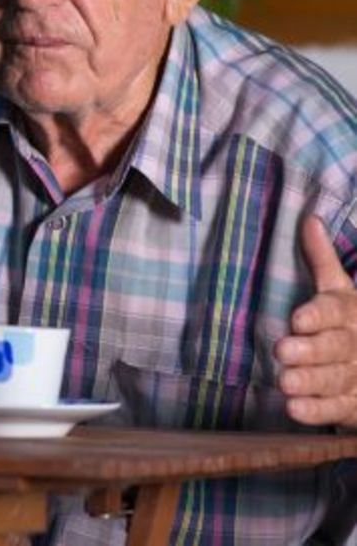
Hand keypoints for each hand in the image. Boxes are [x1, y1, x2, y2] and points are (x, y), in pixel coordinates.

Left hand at [274, 215, 356, 427]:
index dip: (317, 316)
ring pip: (334, 380)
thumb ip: (321, 259)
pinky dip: (316, 412)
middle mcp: (356, 345)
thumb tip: (309, 219)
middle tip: (281, 351)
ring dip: (309, 382)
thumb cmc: (347, 320)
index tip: (297, 319)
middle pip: (334, 348)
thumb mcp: (338, 289)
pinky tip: (293, 409)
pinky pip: (337, 410)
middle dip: (310, 352)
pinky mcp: (356, 406)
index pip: (335, 311)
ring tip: (283, 383)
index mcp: (350, 313)